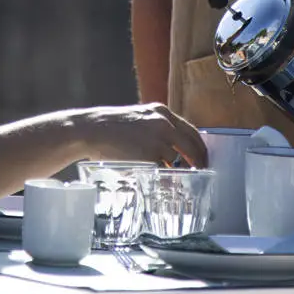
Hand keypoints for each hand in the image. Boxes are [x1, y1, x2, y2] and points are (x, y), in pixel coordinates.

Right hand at [77, 103, 208, 167]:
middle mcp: (164, 124)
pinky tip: (160, 181)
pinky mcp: (149, 155)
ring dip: (175, 170)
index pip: (191, 130)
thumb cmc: (110, 126)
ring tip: (174, 178)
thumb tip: (172, 146)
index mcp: (162, 112)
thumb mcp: (139, 118)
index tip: (202, 156)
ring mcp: (158, 140)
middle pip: (192, 146)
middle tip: (202, 171)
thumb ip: (157, 128)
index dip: (199, 146)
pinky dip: (163, 177)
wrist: (92, 129)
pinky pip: (163, 170)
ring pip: (176, 159)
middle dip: (199, 161)